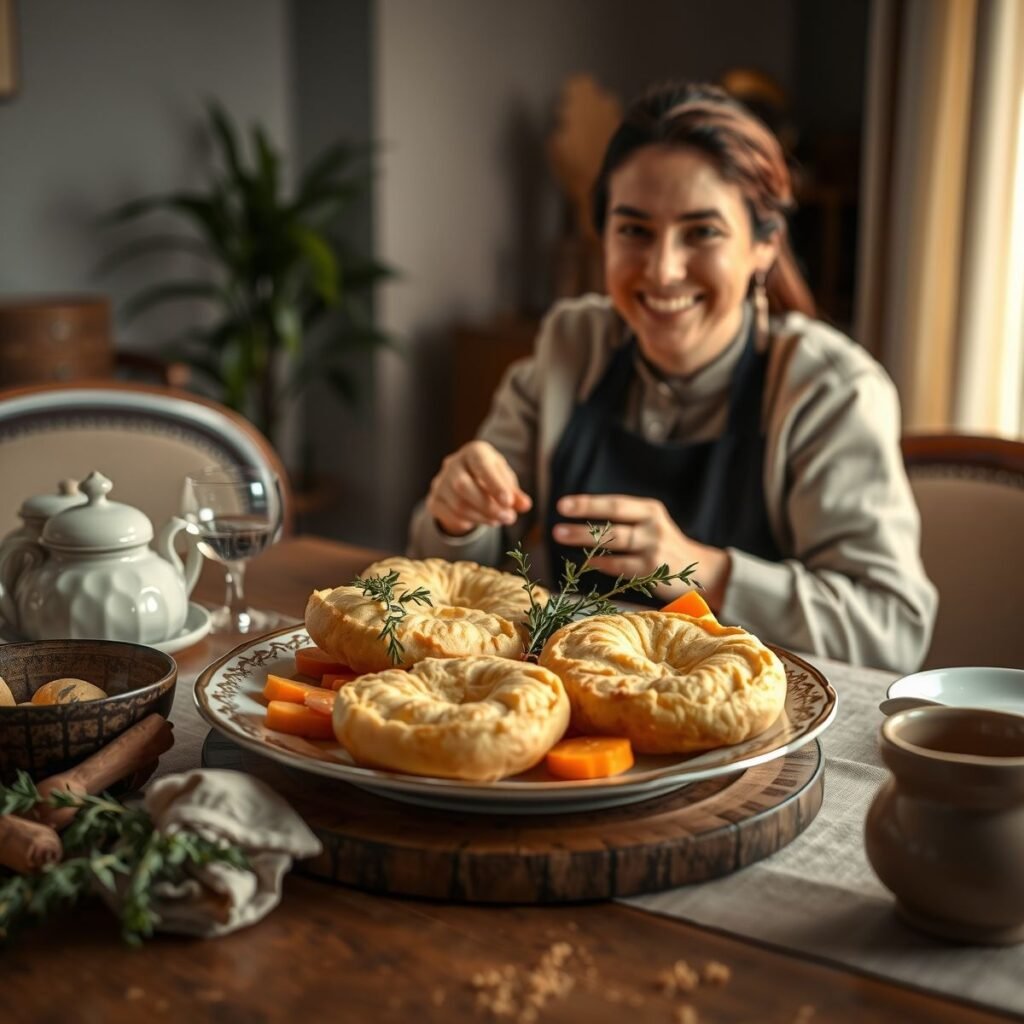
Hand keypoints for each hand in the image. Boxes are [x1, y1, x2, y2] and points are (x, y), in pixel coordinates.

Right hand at [426, 440, 532, 535]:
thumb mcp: (505, 481)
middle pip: (463, 486)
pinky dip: (467, 522)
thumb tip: (525, 506)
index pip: (480, 465)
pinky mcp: (434, 501)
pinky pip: (448, 516)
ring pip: (457, 504)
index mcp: (473, 452)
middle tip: (509, 518)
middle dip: (488, 506)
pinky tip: (480, 521)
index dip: (494, 484)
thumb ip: (515, 493)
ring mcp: (440, 482)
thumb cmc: (490, 478)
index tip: (508, 502)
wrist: (466, 482)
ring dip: (481, 517)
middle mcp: (452, 464)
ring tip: (499, 521)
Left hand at [552, 494, 731, 606]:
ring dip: (585, 539)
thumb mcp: (649, 524)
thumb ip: (624, 519)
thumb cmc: (663, 545)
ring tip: (561, 536)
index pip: (615, 503)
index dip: (588, 503)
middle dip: (584, 518)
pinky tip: (586, 562)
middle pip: (614, 519)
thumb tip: (579, 516)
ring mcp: (654, 548)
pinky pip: (622, 566)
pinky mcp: (654, 570)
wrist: (702, 571)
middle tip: (557, 521)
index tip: (563, 505)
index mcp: (650, 509)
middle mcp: (653, 525)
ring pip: (616, 541)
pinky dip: (602, 563)